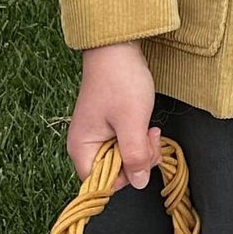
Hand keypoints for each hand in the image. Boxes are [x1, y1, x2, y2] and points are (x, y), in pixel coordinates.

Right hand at [66, 41, 159, 187]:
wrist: (118, 49)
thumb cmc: (121, 83)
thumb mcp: (132, 122)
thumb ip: (135, 155)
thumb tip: (139, 183)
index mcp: (81, 148)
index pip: (100, 184)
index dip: (124, 177)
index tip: (141, 157)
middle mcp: (85, 146)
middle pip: (114, 173)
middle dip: (138, 160)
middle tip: (150, 138)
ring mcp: (97, 136)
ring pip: (123, 159)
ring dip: (142, 149)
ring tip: (150, 130)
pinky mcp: (109, 128)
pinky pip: (126, 145)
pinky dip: (139, 140)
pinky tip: (148, 127)